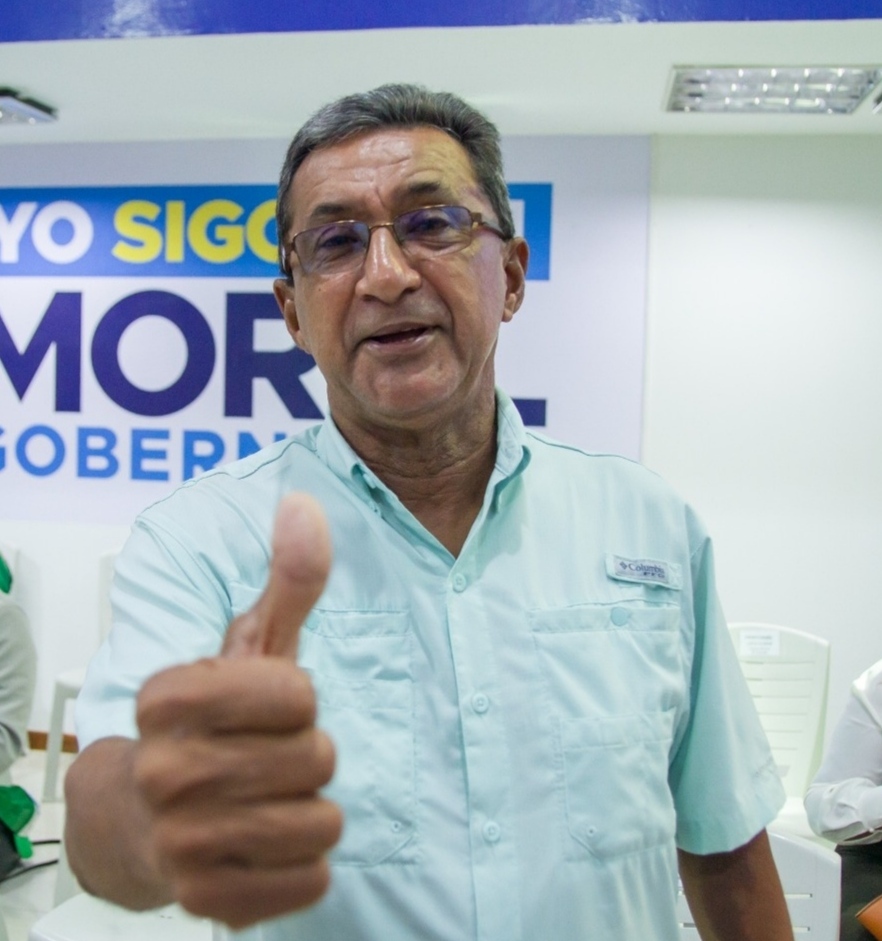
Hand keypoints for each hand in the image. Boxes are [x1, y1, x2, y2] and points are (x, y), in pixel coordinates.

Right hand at [132, 493, 341, 927]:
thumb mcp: (251, 644)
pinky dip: (306, 863)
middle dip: (307, 754)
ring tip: (268, 798)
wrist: (143, 823)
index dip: (297, 698)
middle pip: (315, 758)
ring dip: (311, 808)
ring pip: (321, 820)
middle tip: (267, 756)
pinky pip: (311, 879)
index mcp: (169, 698)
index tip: (266, 703)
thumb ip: (287, 579)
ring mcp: (181, 841)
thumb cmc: (209, 723)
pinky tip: (268, 844)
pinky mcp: (205, 900)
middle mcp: (163, 770)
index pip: (298, 694)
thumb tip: (304, 504)